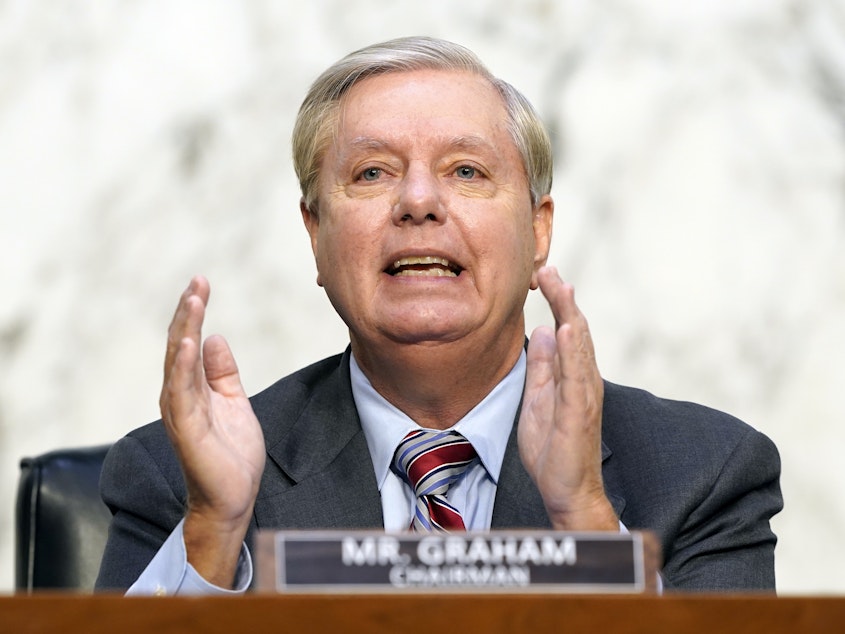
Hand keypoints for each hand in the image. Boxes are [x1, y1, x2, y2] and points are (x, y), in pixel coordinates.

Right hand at [159, 276, 265, 586]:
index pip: (189, 341)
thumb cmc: (231, 453)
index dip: (193, 312)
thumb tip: (214, 337)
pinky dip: (185, 367)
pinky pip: (183, 393)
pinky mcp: (188, 430)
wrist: (233, 497)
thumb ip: (222, 372)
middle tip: (198, 282)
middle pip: (180, 345)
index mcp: (191, 388)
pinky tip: (190, 343)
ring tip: (192, 301)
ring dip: (184, 330)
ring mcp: (181, 412)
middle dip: (188, 312)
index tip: (201, 282)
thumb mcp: (233, 400)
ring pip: (178, 363)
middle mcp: (179, 396)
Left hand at [518, 266, 616, 530]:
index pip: (567, 330)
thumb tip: (544, 332)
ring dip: (571, 314)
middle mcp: (584, 381)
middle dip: (563, 298)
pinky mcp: (580, 412)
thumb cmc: (553, 450)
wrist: (566, 491)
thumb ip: (543, 367)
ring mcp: (584, 395)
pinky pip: (577, 376)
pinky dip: (574, 350)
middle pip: (578, 330)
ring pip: (581, 347)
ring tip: (560, 286)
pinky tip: (568, 327)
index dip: (557, 302)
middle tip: (549, 269)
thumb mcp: (537, 399)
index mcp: (572, 376)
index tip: (544, 275)